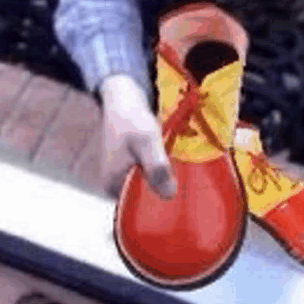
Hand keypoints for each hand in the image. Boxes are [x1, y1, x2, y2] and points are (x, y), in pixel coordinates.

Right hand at [99, 74, 176, 199]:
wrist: (124, 94)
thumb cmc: (132, 118)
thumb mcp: (147, 141)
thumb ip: (156, 168)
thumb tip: (169, 195)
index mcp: (113, 185)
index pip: (138, 209)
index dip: (160, 206)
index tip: (183, 202)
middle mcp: (116, 184)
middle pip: (145, 198)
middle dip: (166, 193)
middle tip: (191, 191)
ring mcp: (124, 173)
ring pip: (150, 185)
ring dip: (167, 181)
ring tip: (187, 179)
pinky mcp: (133, 163)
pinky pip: (151, 174)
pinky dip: (163, 171)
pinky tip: (178, 167)